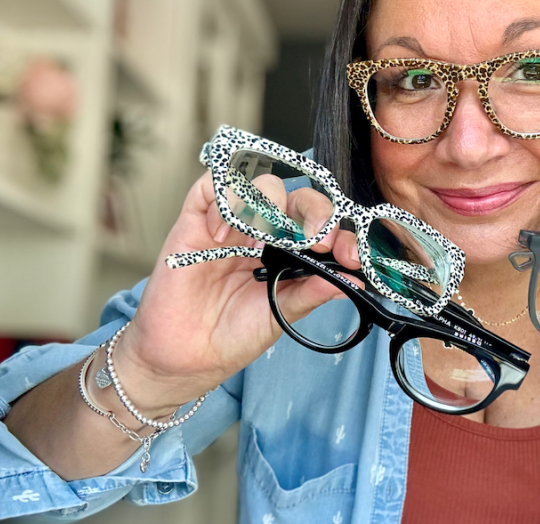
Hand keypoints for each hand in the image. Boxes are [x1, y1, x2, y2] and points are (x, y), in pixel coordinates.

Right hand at [112, 172, 361, 415]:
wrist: (186, 357)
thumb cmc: (232, 334)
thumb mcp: (280, 315)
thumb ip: (312, 293)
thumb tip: (353, 282)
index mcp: (290, 252)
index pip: (321, 225)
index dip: (340, 231)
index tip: (349, 256)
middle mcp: (264, 232)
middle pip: (297, 196)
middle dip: (315, 212)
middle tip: (317, 240)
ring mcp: (232, 224)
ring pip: (259, 183)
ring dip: (269, 205)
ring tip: (261, 242)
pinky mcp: (196, 220)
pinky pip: (211, 187)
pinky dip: (224, 200)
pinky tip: (223, 234)